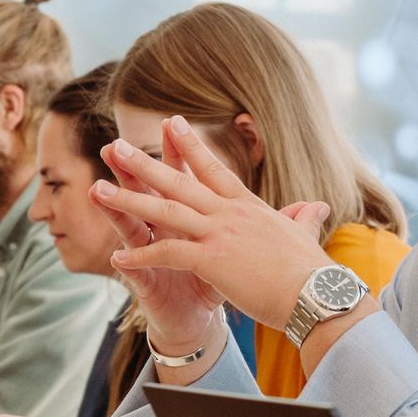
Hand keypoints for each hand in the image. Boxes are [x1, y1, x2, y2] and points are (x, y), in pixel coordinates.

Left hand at [94, 118, 330, 329]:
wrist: (317, 293)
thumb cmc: (311, 271)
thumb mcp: (304, 236)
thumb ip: (304, 218)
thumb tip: (318, 206)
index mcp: (249, 207)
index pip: (214, 170)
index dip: (192, 146)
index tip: (172, 123)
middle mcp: (230, 214)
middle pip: (181, 181)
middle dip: (146, 163)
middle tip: (115, 144)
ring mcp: (220, 234)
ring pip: (166, 210)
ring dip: (129, 199)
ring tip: (98, 188)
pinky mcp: (213, 259)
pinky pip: (168, 252)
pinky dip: (141, 257)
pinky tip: (116, 260)